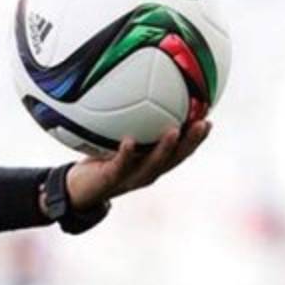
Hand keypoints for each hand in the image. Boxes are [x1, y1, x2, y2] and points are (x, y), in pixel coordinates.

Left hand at [65, 120, 211, 210]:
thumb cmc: (98, 162)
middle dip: (191, 142)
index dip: (196, 139)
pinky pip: (121, 165)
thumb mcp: (115, 142)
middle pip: (175, 158)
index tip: (209, 120)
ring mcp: (130, 178)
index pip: (180, 152)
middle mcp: (146, 173)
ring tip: (175, 131)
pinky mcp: (111, 180)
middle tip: (203, 123)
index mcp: (152, 164)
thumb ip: (128, 125)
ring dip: (165, 149)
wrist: (76, 190)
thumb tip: (135, 95)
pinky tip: (130, 140)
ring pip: (153, 164)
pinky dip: (127, 153)